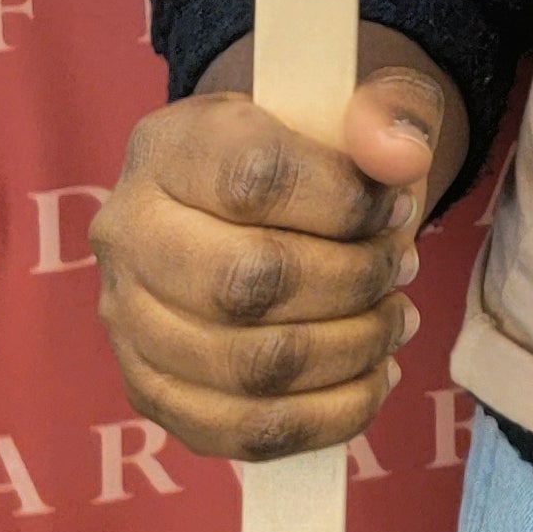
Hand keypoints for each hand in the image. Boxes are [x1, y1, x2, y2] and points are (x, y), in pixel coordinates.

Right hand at [88, 34, 460, 462]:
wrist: (257, 192)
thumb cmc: (313, 147)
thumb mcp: (358, 100)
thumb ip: (392, 111)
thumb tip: (402, 160)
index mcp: (173, 147)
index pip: (254, 180)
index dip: (347, 203)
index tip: (398, 208)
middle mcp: (130, 235)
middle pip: (247, 283)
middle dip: (353, 282)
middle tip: (403, 268)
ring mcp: (129, 322)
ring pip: (248, 366)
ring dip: (350, 350)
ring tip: (396, 319)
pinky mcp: (152, 391)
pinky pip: (239, 431)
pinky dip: (327, 417)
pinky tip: (374, 379)